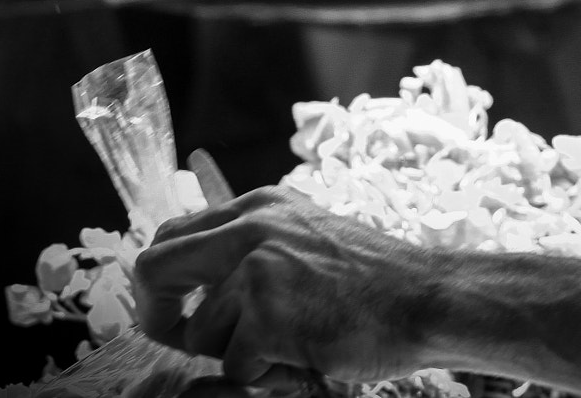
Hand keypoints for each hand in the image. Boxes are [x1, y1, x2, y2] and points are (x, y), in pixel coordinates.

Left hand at [134, 185, 438, 387]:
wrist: (425, 299)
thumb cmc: (372, 281)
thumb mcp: (303, 236)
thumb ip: (251, 246)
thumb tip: (190, 282)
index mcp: (258, 205)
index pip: (171, 234)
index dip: (159, 281)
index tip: (172, 310)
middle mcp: (250, 227)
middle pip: (154, 269)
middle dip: (156, 315)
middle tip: (176, 340)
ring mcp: (257, 269)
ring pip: (199, 333)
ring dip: (234, 355)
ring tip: (287, 346)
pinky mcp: (267, 315)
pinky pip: (235, 366)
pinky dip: (266, 376)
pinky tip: (304, 358)